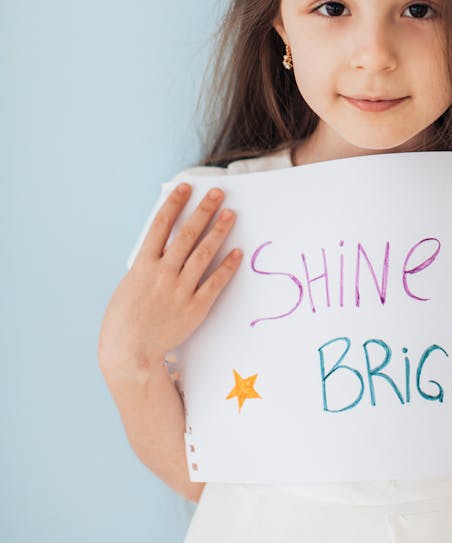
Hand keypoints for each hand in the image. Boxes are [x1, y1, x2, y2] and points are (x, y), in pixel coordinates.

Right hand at [98, 183, 241, 371]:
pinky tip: (237, 252)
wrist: (129, 354)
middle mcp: (163, 273)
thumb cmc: (123, 321)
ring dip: (218, 231)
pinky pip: (215, 282)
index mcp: (143, 265)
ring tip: (230, 214)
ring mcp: (180, 290)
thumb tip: (163, 245)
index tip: (186, 187)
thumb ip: (147, 265)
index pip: (161, 225)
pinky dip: (227, 266)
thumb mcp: (129, 285)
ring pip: (204, 253)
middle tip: (218, 193)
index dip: (175, 203)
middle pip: (187, 234)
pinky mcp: (195, 308)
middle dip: (204, 210)